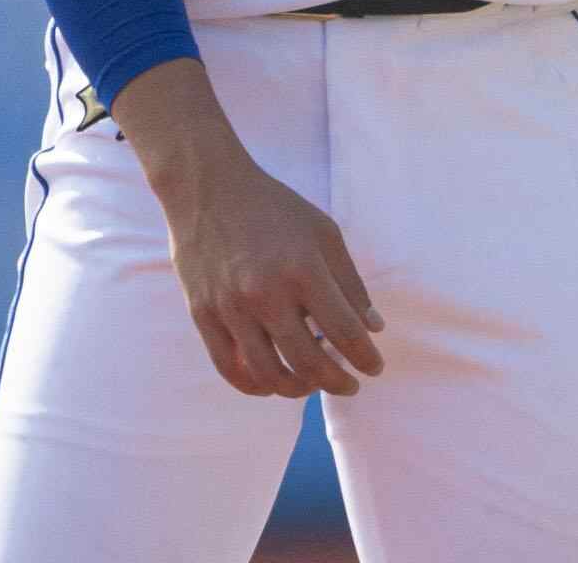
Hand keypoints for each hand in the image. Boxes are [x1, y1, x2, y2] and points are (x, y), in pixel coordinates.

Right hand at [168, 151, 387, 397]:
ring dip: (298, 389)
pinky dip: (255, 386)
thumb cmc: (274, 208)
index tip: (374, 368)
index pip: (344, 331)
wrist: (209, 189)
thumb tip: (373, 328)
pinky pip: (230, 368)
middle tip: (350, 386)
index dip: (364, 357)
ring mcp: (231, 307)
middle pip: (308, 360)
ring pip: (268, 373)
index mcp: (303, 269)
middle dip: (336, 382)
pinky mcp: (203, 315)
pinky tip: (273, 385)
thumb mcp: (324, 233)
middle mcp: (266, 293)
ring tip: (313, 385)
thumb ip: (350, 282)